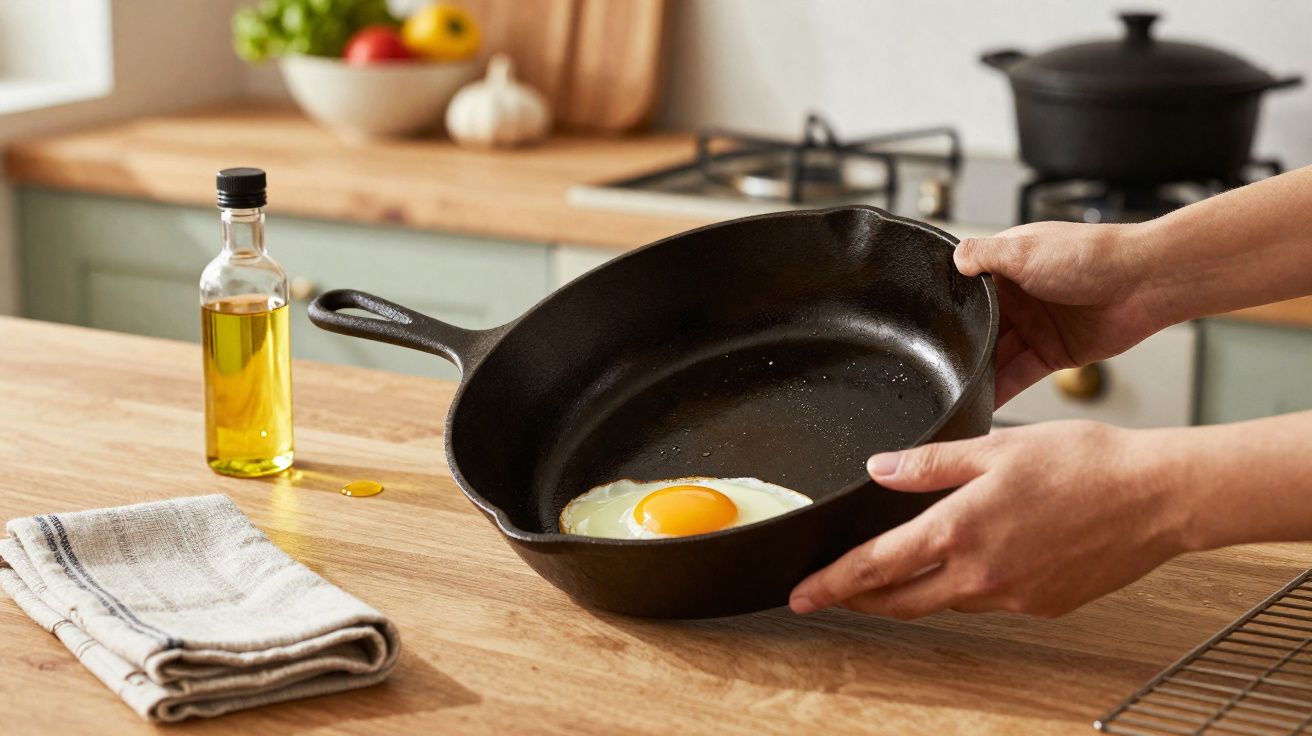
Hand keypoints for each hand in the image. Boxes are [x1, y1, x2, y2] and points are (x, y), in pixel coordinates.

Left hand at [788, 421, 1190, 618]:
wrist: (1157, 497)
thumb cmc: (1085, 463)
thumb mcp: (995, 448)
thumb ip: (930, 462)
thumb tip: (880, 468)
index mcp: (960, 530)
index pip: (875, 567)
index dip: (831, 583)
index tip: (801, 594)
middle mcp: (980, 574)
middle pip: (899, 601)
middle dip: (858, 600)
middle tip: (830, 594)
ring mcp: (1012, 597)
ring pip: (943, 601)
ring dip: (913, 590)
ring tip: (898, 568)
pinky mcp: (1041, 606)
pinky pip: (986, 601)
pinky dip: (965, 586)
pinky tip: (974, 560)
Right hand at [955, 222, 1169, 406]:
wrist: (1145, 282)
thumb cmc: (1092, 255)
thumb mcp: (1024, 248)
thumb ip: (983, 253)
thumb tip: (953, 257)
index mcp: (1008, 268)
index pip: (968, 293)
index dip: (950, 312)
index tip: (927, 332)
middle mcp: (1019, 298)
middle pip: (979, 330)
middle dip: (962, 348)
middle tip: (937, 369)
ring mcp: (1036, 327)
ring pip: (996, 356)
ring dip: (978, 373)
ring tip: (954, 390)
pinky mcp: (1054, 353)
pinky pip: (1019, 375)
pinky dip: (1001, 390)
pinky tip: (981, 402)